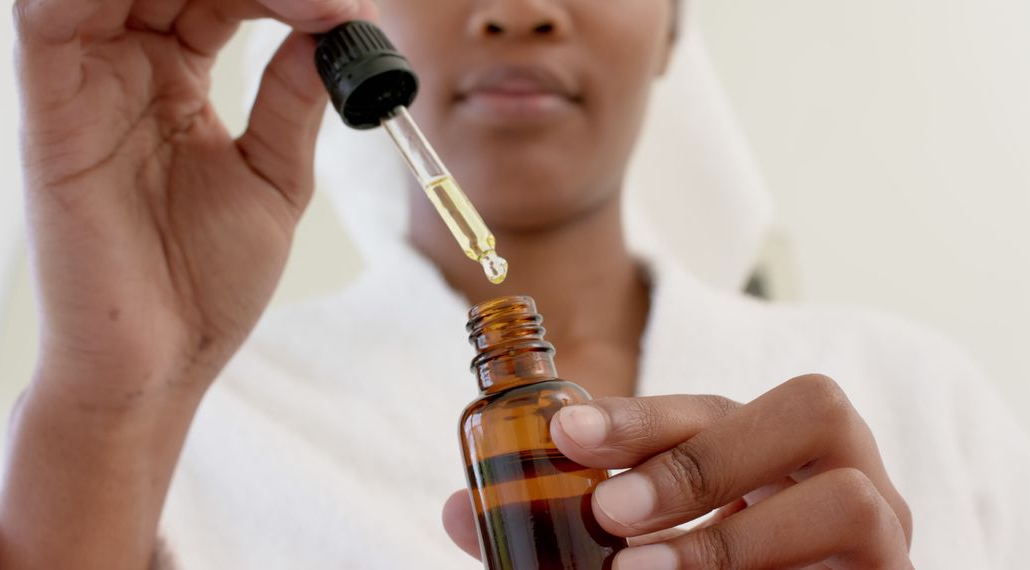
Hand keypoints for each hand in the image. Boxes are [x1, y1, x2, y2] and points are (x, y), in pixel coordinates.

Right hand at [0, 2, 373, 566]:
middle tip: (330, 3)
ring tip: (287, 0)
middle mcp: (125, 70)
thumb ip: (293, 100)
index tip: (352, 11)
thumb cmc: (206, 284)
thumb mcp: (274, 179)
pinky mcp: (53, 111)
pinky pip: (51, 21)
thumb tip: (335, 26)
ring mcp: (86, 85)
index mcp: (173, 81)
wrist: (161, 366)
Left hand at [443, 375, 912, 568]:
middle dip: (701, 456)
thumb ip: (557, 529)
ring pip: (849, 493)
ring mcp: (882, 528)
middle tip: (612, 515)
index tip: (564, 434)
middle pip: (808, 407)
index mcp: (765, 447)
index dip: (641, 414)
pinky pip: (864, 564)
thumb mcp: (629, 547)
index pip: (713, 404)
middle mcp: (835, 471)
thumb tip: (460, 509)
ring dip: (733, 536)